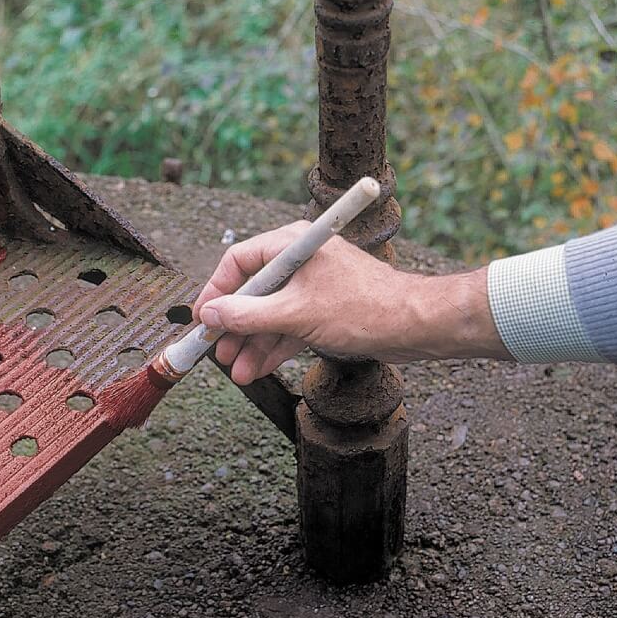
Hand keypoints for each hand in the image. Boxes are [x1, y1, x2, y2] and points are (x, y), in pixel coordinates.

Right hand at [193, 221, 509, 385]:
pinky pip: (289, 326)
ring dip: (252, 343)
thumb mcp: (296, 315)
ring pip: (270, 314)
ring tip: (237, 373)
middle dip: (234, 326)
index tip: (201, 320)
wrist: (415, 326)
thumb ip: (248, 316)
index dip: (216, 292)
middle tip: (218, 353)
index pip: (239, 262)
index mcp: (292, 245)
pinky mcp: (324, 309)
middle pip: (252, 292)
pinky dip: (274, 347)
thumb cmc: (363, 309)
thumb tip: (211, 316)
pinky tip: (257, 369)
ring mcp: (312, 286)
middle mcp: (300, 261)